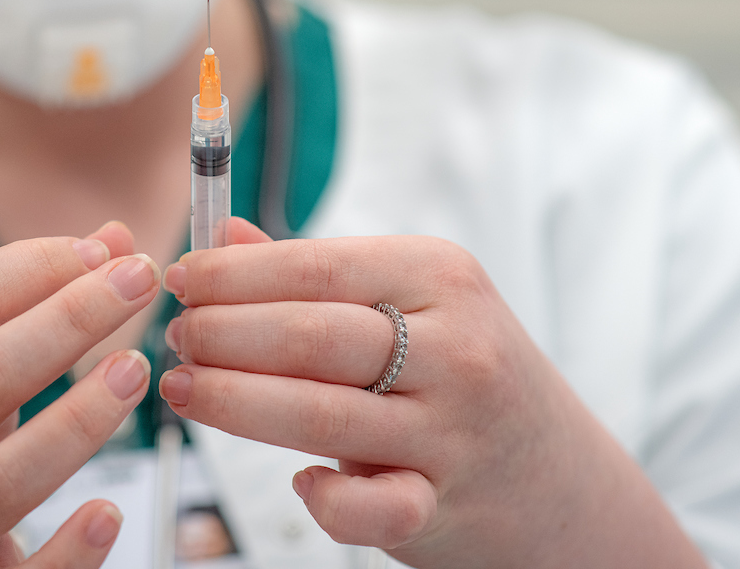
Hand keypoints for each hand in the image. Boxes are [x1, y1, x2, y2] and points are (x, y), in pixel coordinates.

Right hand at [0, 221, 159, 568]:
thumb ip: (18, 306)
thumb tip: (112, 239)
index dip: (33, 267)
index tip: (101, 252)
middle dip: (70, 319)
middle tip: (140, 280)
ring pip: (0, 480)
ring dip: (78, 420)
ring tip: (135, 369)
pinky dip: (67, 550)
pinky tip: (106, 512)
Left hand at [159, 220, 705, 567]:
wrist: (564, 480)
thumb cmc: (467, 374)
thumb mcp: (415, 301)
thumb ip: (316, 271)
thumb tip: (221, 234)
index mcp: (439, 276)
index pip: (316, 266)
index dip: (233, 275)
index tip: (179, 279)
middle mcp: (454, 346)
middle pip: (309, 335)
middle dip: (223, 334)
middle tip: (174, 338)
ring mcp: (454, 430)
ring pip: (321, 414)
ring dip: (234, 402)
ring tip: (182, 389)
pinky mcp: (447, 506)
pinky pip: (370, 505)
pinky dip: (324, 496)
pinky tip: (296, 478)